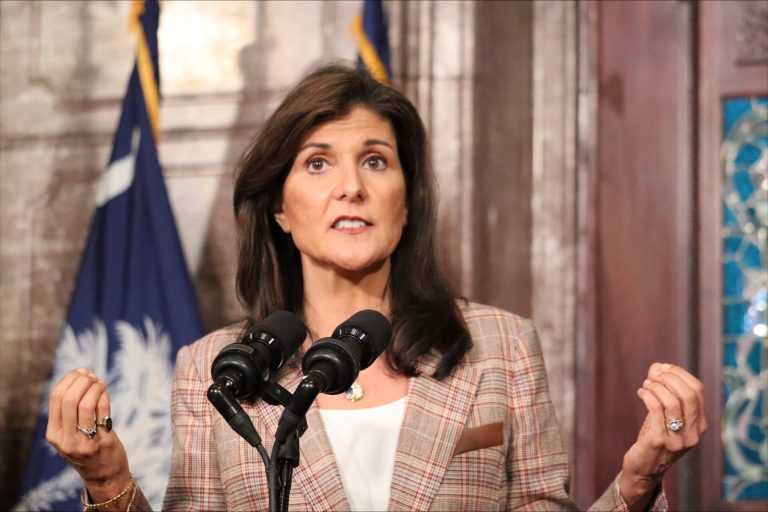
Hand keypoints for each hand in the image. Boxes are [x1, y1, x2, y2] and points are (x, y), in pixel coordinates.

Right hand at [46, 368, 130, 502]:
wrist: (103, 475)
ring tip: (100, 383)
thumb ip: (68, 412)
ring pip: (86, 404)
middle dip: (83, 381)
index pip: (56, 398)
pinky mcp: (103, 442)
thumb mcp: (68, 435)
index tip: (80, 372)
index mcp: (53, 434)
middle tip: (92, 376)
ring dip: (95, 387)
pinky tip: (105, 393)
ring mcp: (84, 442)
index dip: (69, 379)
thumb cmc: (86, 448)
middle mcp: (66, 439)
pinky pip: (103, 412)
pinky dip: (105, 397)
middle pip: (69, 398)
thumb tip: (80, 375)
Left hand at [619, 363, 706, 509]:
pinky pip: (655, 410)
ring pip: (671, 401)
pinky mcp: (658, 441)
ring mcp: (677, 439)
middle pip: (687, 394)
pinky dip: (647, 395)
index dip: (680, 374)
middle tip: (653, 375)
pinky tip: (641, 392)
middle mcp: (693, 433)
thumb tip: (658, 366)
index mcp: (700, 425)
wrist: (644, 469)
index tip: (664, 367)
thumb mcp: (663, 414)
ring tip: (646, 384)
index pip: (697, 391)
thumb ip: (662, 390)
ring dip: (656, 386)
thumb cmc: (654, 438)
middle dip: (669, 378)